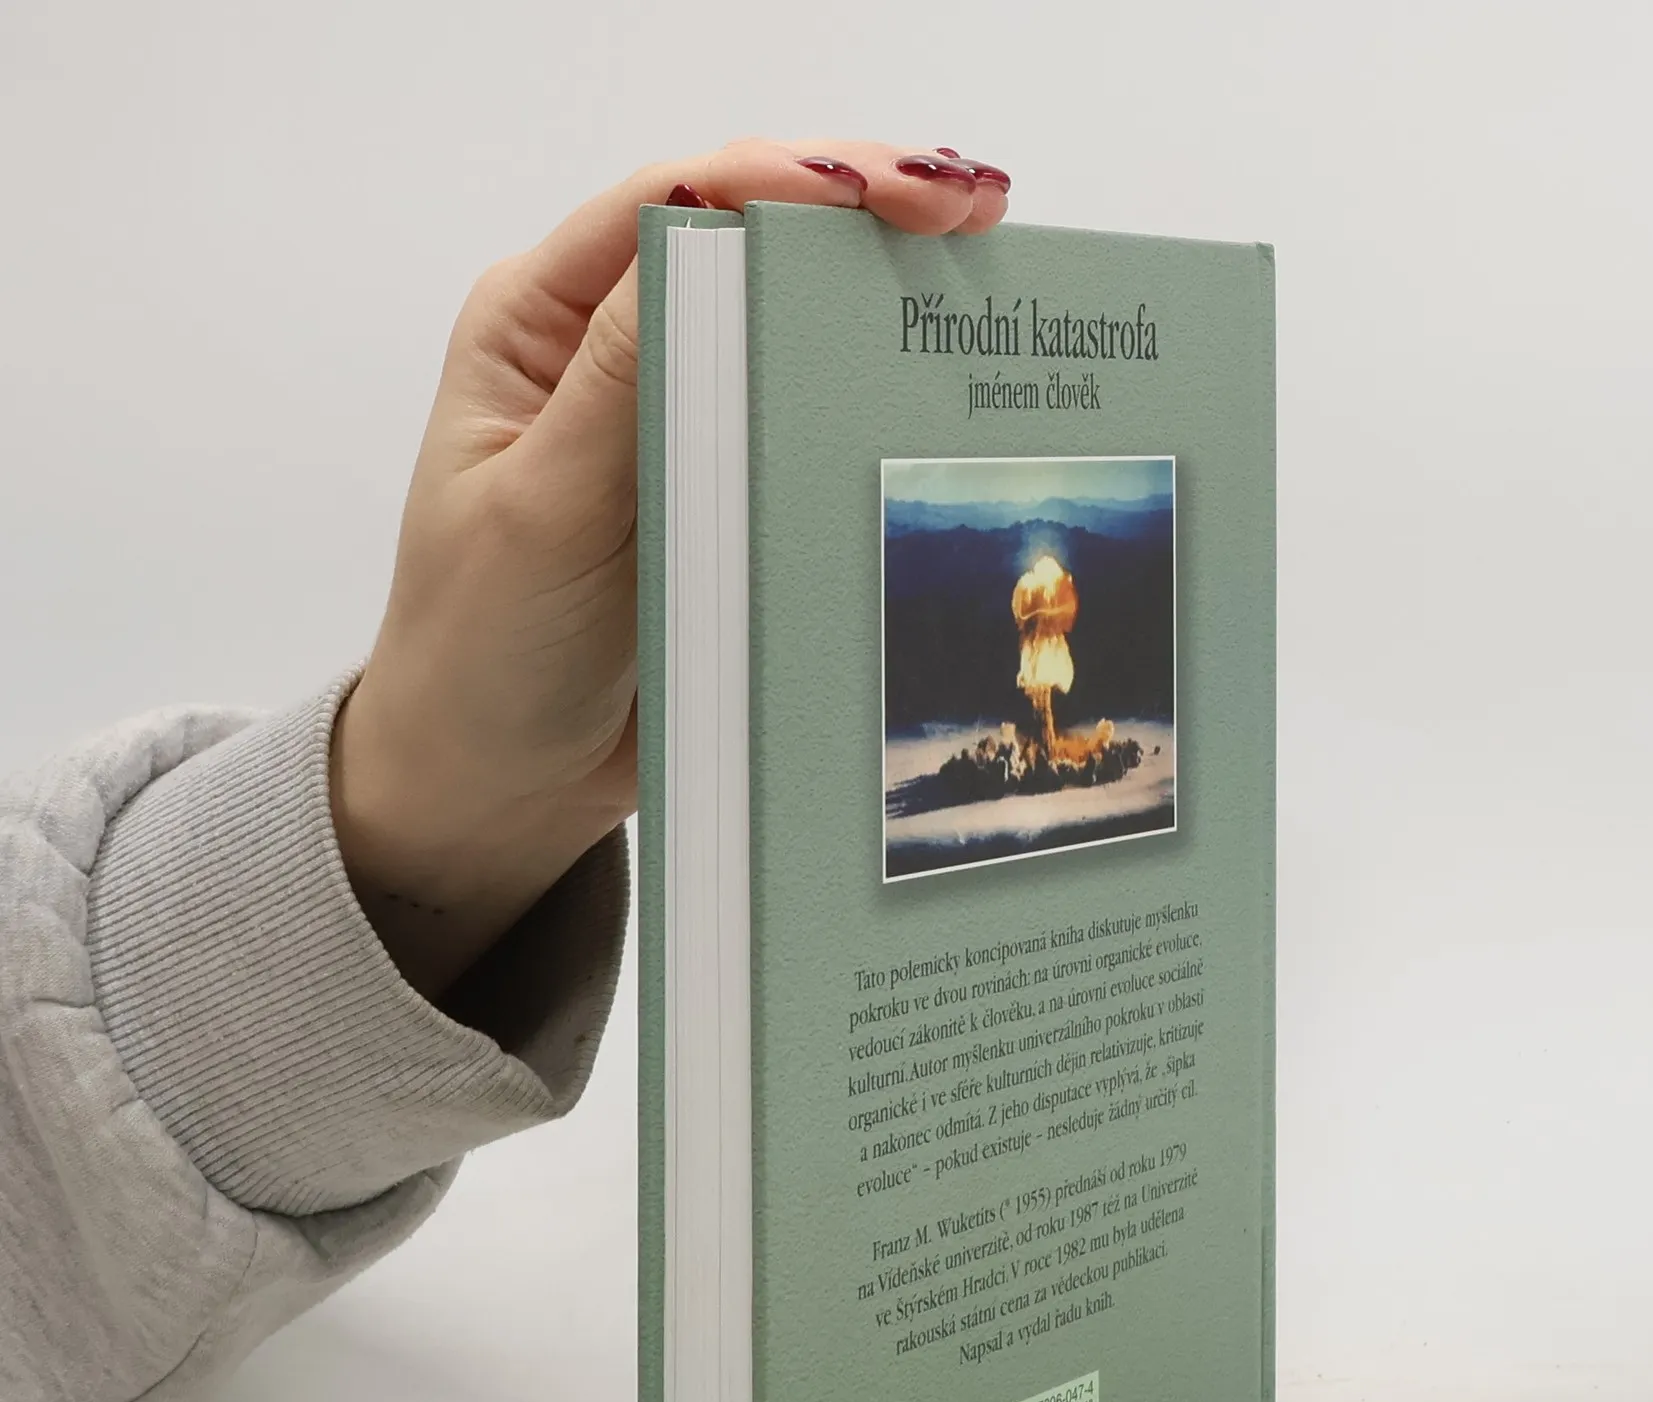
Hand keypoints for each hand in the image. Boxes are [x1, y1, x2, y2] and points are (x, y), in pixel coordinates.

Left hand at [331, 138, 1011, 998]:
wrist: (497, 784)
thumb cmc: (484, 654)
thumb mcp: (542, 517)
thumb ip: (623, 386)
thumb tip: (709, 235)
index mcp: (540, 326)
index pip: (668, 207)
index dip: (784, 180)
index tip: (890, 191)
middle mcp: (609, 352)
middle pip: (744, 244)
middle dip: (859, 213)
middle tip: (974, 213)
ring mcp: (673, 423)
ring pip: (786, 327)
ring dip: (877, 299)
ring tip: (983, 277)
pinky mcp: (720, 493)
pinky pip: (803, 424)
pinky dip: (867, 398)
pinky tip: (941, 385)